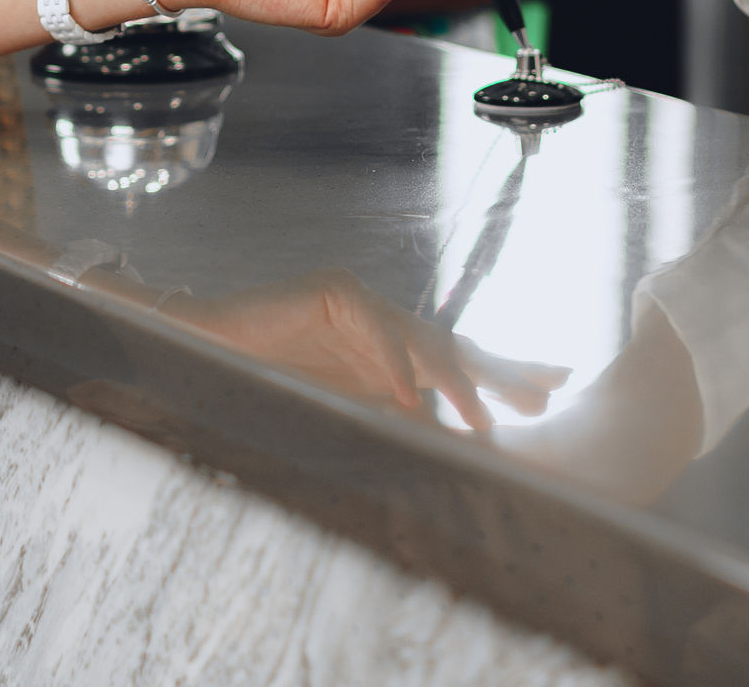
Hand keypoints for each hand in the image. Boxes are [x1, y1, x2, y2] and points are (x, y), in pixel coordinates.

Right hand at [166, 269, 566, 432]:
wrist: (195, 354)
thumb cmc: (263, 389)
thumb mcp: (342, 417)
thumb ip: (392, 426)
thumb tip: (457, 460)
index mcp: (389, 354)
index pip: (457, 361)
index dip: (503, 374)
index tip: (553, 393)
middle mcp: (384, 324)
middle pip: (455, 344)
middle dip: (502, 369)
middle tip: (550, 392)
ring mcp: (361, 302)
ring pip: (420, 339)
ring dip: (453, 381)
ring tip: (481, 422)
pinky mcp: (332, 288)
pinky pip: (372, 327)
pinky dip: (393, 363)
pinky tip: (412, 397)